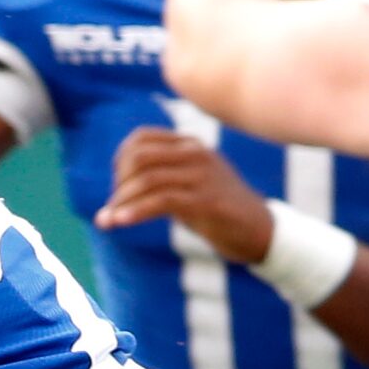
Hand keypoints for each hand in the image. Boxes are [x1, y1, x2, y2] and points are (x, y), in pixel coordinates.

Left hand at [95, 129, 274, 261]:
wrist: (259, 230)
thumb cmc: (217, 210)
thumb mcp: (187, 187)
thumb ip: (158, 184)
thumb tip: (112, 202)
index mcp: (190, 146)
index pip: (141, 138)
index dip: (119, 161)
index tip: (117, 186)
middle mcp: (196, 154)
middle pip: (139, 156)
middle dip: (118, 183)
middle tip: (114, 207)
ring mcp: (202, 176)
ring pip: (147, 179)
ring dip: (121, 202)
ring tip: (108, 220)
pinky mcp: (206, 201)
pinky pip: (161, 200)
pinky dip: (135, 211)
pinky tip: (120, 222)